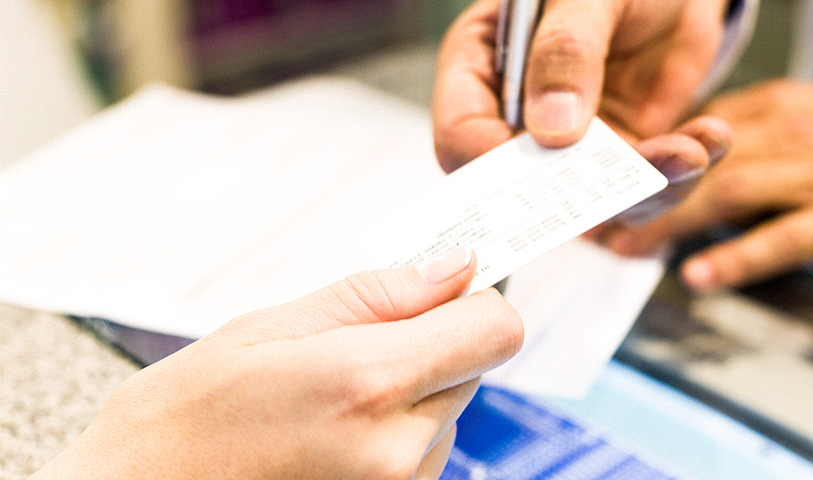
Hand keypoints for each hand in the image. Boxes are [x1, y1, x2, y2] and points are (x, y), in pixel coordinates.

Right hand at [32, 248, 522, 479]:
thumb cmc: (187, 415)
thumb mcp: (271, 326)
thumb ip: (378, 295)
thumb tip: (456, 267)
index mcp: (369, 383)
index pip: (496, 329)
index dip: (472, 302)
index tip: (441, 293)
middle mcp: (398, 449)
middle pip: (471, 368)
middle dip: (428, 346)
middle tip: (353, 347)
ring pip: (448, 412)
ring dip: (407, 395)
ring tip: (327, 400)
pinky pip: (424, 454)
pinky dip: (393, 435)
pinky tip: (332, 435)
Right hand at [433, 0, 728, 171]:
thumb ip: (566, 50)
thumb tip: (551, 130)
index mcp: (482, 68)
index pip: (461, 134)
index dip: (491, 162)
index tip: (547, 163)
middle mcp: (519, 116)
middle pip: (524, 186)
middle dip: (582, 193)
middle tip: (631, 183)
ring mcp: (572, 142)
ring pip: (594, 199)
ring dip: (647, 187)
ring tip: (691, 151)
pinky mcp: (623, 152)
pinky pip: (645, 186)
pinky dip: (683, 171)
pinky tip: (711, 136)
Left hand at [589, 80, 812, 290]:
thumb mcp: (799, 114)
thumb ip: (740, 135)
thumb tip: (679, 161)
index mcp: (769, 109)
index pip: (688, 136)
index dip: (639, 165)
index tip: (603, 188)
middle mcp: (787, 135)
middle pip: (698, 165)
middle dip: (641, 197)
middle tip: (600, 224)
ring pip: (729, 195)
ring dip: (671, 225)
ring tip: (630, 248)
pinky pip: (781, 238)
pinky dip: (736, 257)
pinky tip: (699, 273)